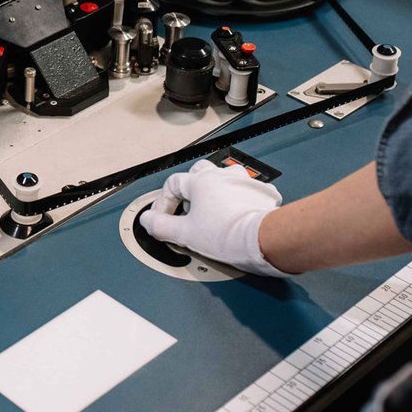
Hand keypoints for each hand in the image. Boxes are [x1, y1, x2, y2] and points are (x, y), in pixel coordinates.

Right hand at [138, 160, 289, 276]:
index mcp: (200, 182)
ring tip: (214, 206)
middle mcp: (221, 176)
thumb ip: (161, 226)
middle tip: (187, 207)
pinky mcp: (261, 193)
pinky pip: (247, 190)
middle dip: (189, 188)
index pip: (172, 184)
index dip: (163, 202)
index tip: (164, 219)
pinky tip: (237, 212)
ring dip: (216, 188)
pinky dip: (239, 198)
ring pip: (225, 176)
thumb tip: (148, 221)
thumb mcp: (185, 234)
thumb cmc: (228, 234)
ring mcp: (243, 182)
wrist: (263, 239)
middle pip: (198, 171)